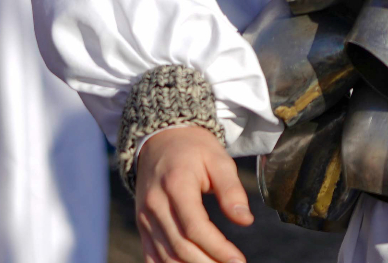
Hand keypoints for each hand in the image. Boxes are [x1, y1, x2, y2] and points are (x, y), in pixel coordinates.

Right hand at [133, 125, 252, 262]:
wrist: (159, 138)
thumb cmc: (193, 148)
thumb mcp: (218, 159)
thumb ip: (231, 190)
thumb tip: (245, 220)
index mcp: (176, 185)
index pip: (195, 227)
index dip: (217, 248)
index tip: (237, 260)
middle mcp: (155, 204)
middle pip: (180, 246)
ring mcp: (145, 217)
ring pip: (165, 256)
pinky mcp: (142, 225)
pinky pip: (151, 255)